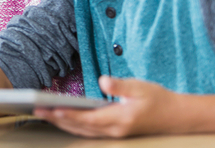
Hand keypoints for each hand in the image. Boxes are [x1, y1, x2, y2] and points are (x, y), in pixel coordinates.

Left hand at [33, 76, 183, 137]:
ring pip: (82, 131)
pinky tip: (61, 117)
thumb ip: (120, 85)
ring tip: (43, 113)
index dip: (69, 114)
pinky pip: (88, 131)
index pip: (88, 118)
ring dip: (62, 123)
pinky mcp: (113, 132)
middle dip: (57, 119)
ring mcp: (114, 133)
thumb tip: (103, 81)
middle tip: (37, 110)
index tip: (52, 109)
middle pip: (80, 127)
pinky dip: (73, 125)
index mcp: (120, 119)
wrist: (177, 117)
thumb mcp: (141, 87)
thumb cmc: (159, 100)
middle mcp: (115, 130)